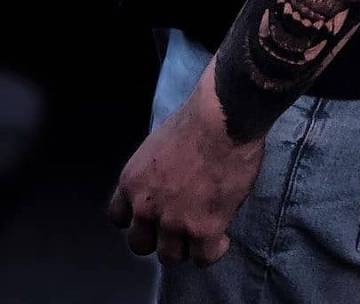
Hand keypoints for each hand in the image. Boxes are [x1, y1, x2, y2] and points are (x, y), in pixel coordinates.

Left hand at [107, 63, 265, 267]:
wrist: (223, 118)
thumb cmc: (198, 118)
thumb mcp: (159, 143)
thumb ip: (156, 171)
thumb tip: (168, 179)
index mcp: (132, 182)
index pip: (119, 218)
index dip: (138, 218)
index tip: (153, 214)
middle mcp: (146, 207)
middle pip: (141, 244)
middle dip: (159, 237)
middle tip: (180, 226)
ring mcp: (174, 222)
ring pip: (171, 256)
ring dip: (187, 245)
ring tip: (204, 232)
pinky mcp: (203, 229)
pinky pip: (203, 257)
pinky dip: (213, 250)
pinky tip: (222, 237)